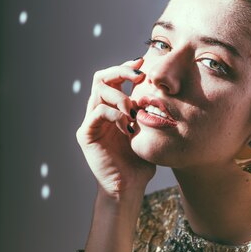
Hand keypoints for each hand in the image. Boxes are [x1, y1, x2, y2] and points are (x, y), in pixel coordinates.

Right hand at [76, 57, 155, 199]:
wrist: (130, 187)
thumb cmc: (141, 160)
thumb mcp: (149, 128)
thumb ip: (149, 109)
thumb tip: (164, 86)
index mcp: (112, 108)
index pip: (113, 78)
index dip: (126, 68)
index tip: (144, 64)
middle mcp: (99, 112)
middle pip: (101, 78)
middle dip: (120, 72)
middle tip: (139, 76)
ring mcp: (91, 122)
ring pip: (99, 91)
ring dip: (120, 96)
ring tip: (134, 110)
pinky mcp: (86, 135)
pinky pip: (97, 112)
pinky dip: (114, 113)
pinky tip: (127, 125)